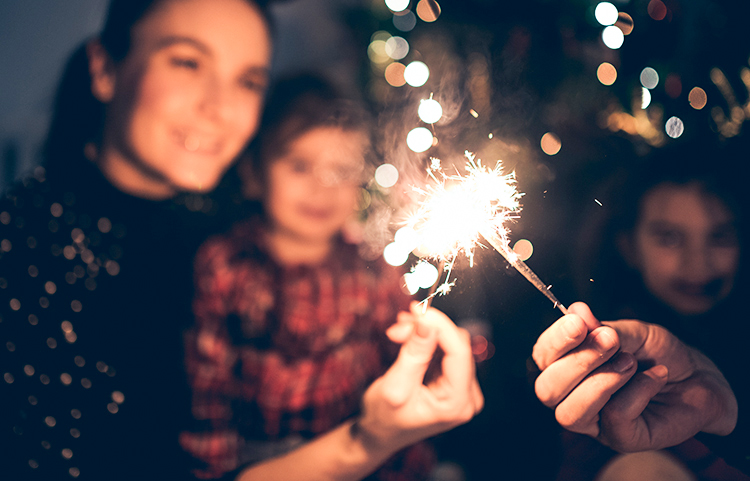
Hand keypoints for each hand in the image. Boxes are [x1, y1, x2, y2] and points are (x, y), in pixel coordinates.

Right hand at [356, 302, 483, 451]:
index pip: (459, 352)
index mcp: (457, 404)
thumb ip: (414, 353)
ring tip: (397, 333)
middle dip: (426, 330)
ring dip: (422, 333)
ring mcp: (463, 389)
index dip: (440, 325)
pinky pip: (445, 349)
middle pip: (455, 345)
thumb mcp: (395, 385)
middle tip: (396, 327)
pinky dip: (425, 340)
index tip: (417, 309)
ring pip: (449, 343)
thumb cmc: (383, 417)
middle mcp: (468, 397)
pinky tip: (406, 337)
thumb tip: (428, 322)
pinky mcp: (454, 381)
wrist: (379, 434)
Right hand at [532, 302, 736, 451]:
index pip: (541, 357)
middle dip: (578, 363)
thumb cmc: (658, 354)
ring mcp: (594, 421)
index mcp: (567, 365)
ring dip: (602, 381)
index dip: (555, 341)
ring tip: (632, 362)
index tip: (578, 324)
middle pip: (546, 390)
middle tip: (612, 342)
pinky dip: (638, 390)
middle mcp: (573, 396)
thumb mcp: (632, 331)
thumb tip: (575, 311)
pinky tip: (655, 376)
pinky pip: (615, 417)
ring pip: (570, 413)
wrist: (699, 377)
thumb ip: (602, 327)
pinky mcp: (621, 438)